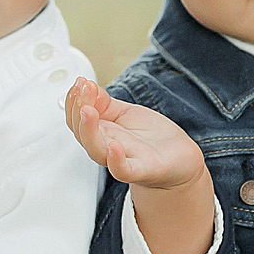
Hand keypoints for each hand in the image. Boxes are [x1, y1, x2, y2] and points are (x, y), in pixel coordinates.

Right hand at [67, 78, 213, 253]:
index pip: (77, 119)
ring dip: (88, 130)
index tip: (80, 82)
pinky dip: (116, 161)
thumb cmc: (152, 140)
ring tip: (88, 111)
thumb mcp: (125, 113)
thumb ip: (104, 102)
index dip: (74, 100)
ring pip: (97, 150)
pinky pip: (124, 171)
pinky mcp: (143, 170)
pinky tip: (114, 147)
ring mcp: (124, 159)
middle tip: (84, 90)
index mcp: (103, 133)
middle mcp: (108, 147)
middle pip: (81, 133)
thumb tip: (86, 85)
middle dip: (77, 109)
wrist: (180, 160)